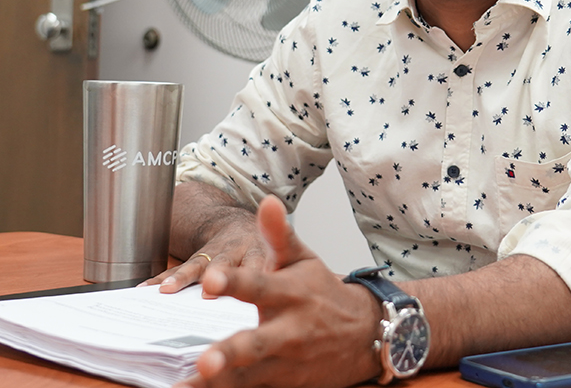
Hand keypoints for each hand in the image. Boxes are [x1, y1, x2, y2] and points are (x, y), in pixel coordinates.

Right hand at [140, 182, 270, 296]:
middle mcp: (235, 252)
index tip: (249, 297)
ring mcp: (213, 254)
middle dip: (217, 277)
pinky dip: (161, 279)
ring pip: (197, 265)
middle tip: (208, 295)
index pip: (257, 267)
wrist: (241, 226)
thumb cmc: (262, 255)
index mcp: (259, 254)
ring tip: (167, 290)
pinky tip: (145, 289)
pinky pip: (177, 268)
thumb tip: (266, 321)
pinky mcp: (197, 259)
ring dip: (182, 278)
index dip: (254, 278)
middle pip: (226, 264)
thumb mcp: (276, 265)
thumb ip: (272, 285)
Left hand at [174, 196, 382, 387]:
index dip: (234, 281)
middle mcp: (288, 332)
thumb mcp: (303, 259)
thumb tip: (266, 201)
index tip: (210, 278)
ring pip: (249, 377)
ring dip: (220, 384)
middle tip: (205, 361)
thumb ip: (278, 234)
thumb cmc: (323, 292)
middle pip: (256, 344)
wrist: (366, 334)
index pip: (259, 285)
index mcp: (290, 294)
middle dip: (230, 353)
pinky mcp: (282, 385)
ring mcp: (285, 364)